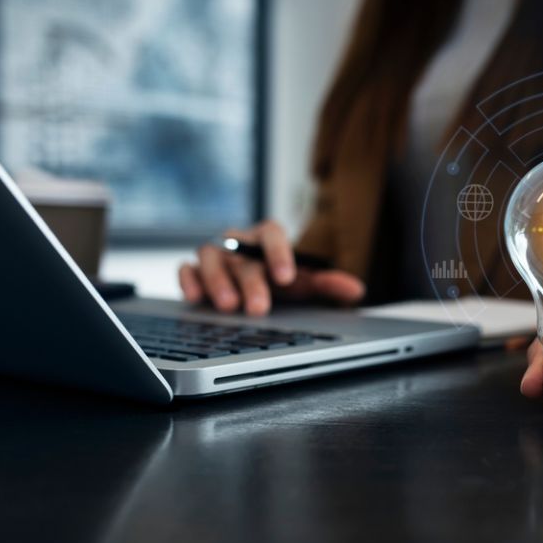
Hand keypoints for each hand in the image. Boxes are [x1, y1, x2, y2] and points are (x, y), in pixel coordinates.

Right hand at [179, 220, 364, 314]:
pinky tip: (195, 297)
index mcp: (266, 238)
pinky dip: (188, 280)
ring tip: (228, 306)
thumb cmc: (278, 280)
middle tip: (259, 308)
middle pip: (243, 255)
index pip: (272, 233)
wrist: (253, 283)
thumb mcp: (304, 282)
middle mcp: (239, 243)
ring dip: (218, 281)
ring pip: (210, 257)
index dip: (279, 253)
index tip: (286, 277)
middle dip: (251, 282)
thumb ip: (328, 284)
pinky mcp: (194, 270)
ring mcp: (214, 254)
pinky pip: (186, 269)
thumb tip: (356, 290)